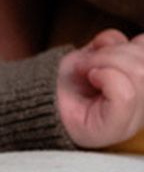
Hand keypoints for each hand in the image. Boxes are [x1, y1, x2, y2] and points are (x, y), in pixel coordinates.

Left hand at [57, 30, 143, 148]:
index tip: (102, 51)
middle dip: (111, 53)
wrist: (38, 101)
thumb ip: (117, 47)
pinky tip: (91, 79)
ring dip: (104, 61)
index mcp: (142, 88)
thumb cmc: (67, 79)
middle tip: (87, 63)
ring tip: (86, 70)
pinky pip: (126, 94)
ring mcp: (133, 120)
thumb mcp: (94, 54)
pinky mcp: (116, 130)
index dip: (130, 46)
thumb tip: (134, 42)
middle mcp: (143, 106)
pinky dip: (105, 76)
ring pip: (140, 73)